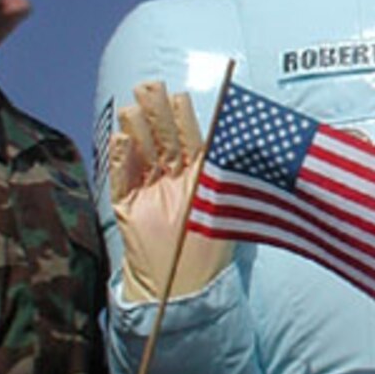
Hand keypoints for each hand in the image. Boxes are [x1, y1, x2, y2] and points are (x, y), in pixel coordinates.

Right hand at [109, 83, 232, 303]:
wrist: (183, 288)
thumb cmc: (210, 250)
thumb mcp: (228, 210)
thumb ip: (234, 179)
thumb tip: (254, 147)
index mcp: (197, 177)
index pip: (190, 140)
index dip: (184, 118)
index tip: (181, 95)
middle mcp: (172, 180)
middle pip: (162, 140)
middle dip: (156, 113)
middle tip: (149, 85)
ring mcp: (148, 192)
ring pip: (141, 153)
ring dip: (136, 129)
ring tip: (132, 106)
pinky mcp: (127, 208)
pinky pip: (122, 179)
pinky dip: (120, 160)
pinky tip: (120, 139)